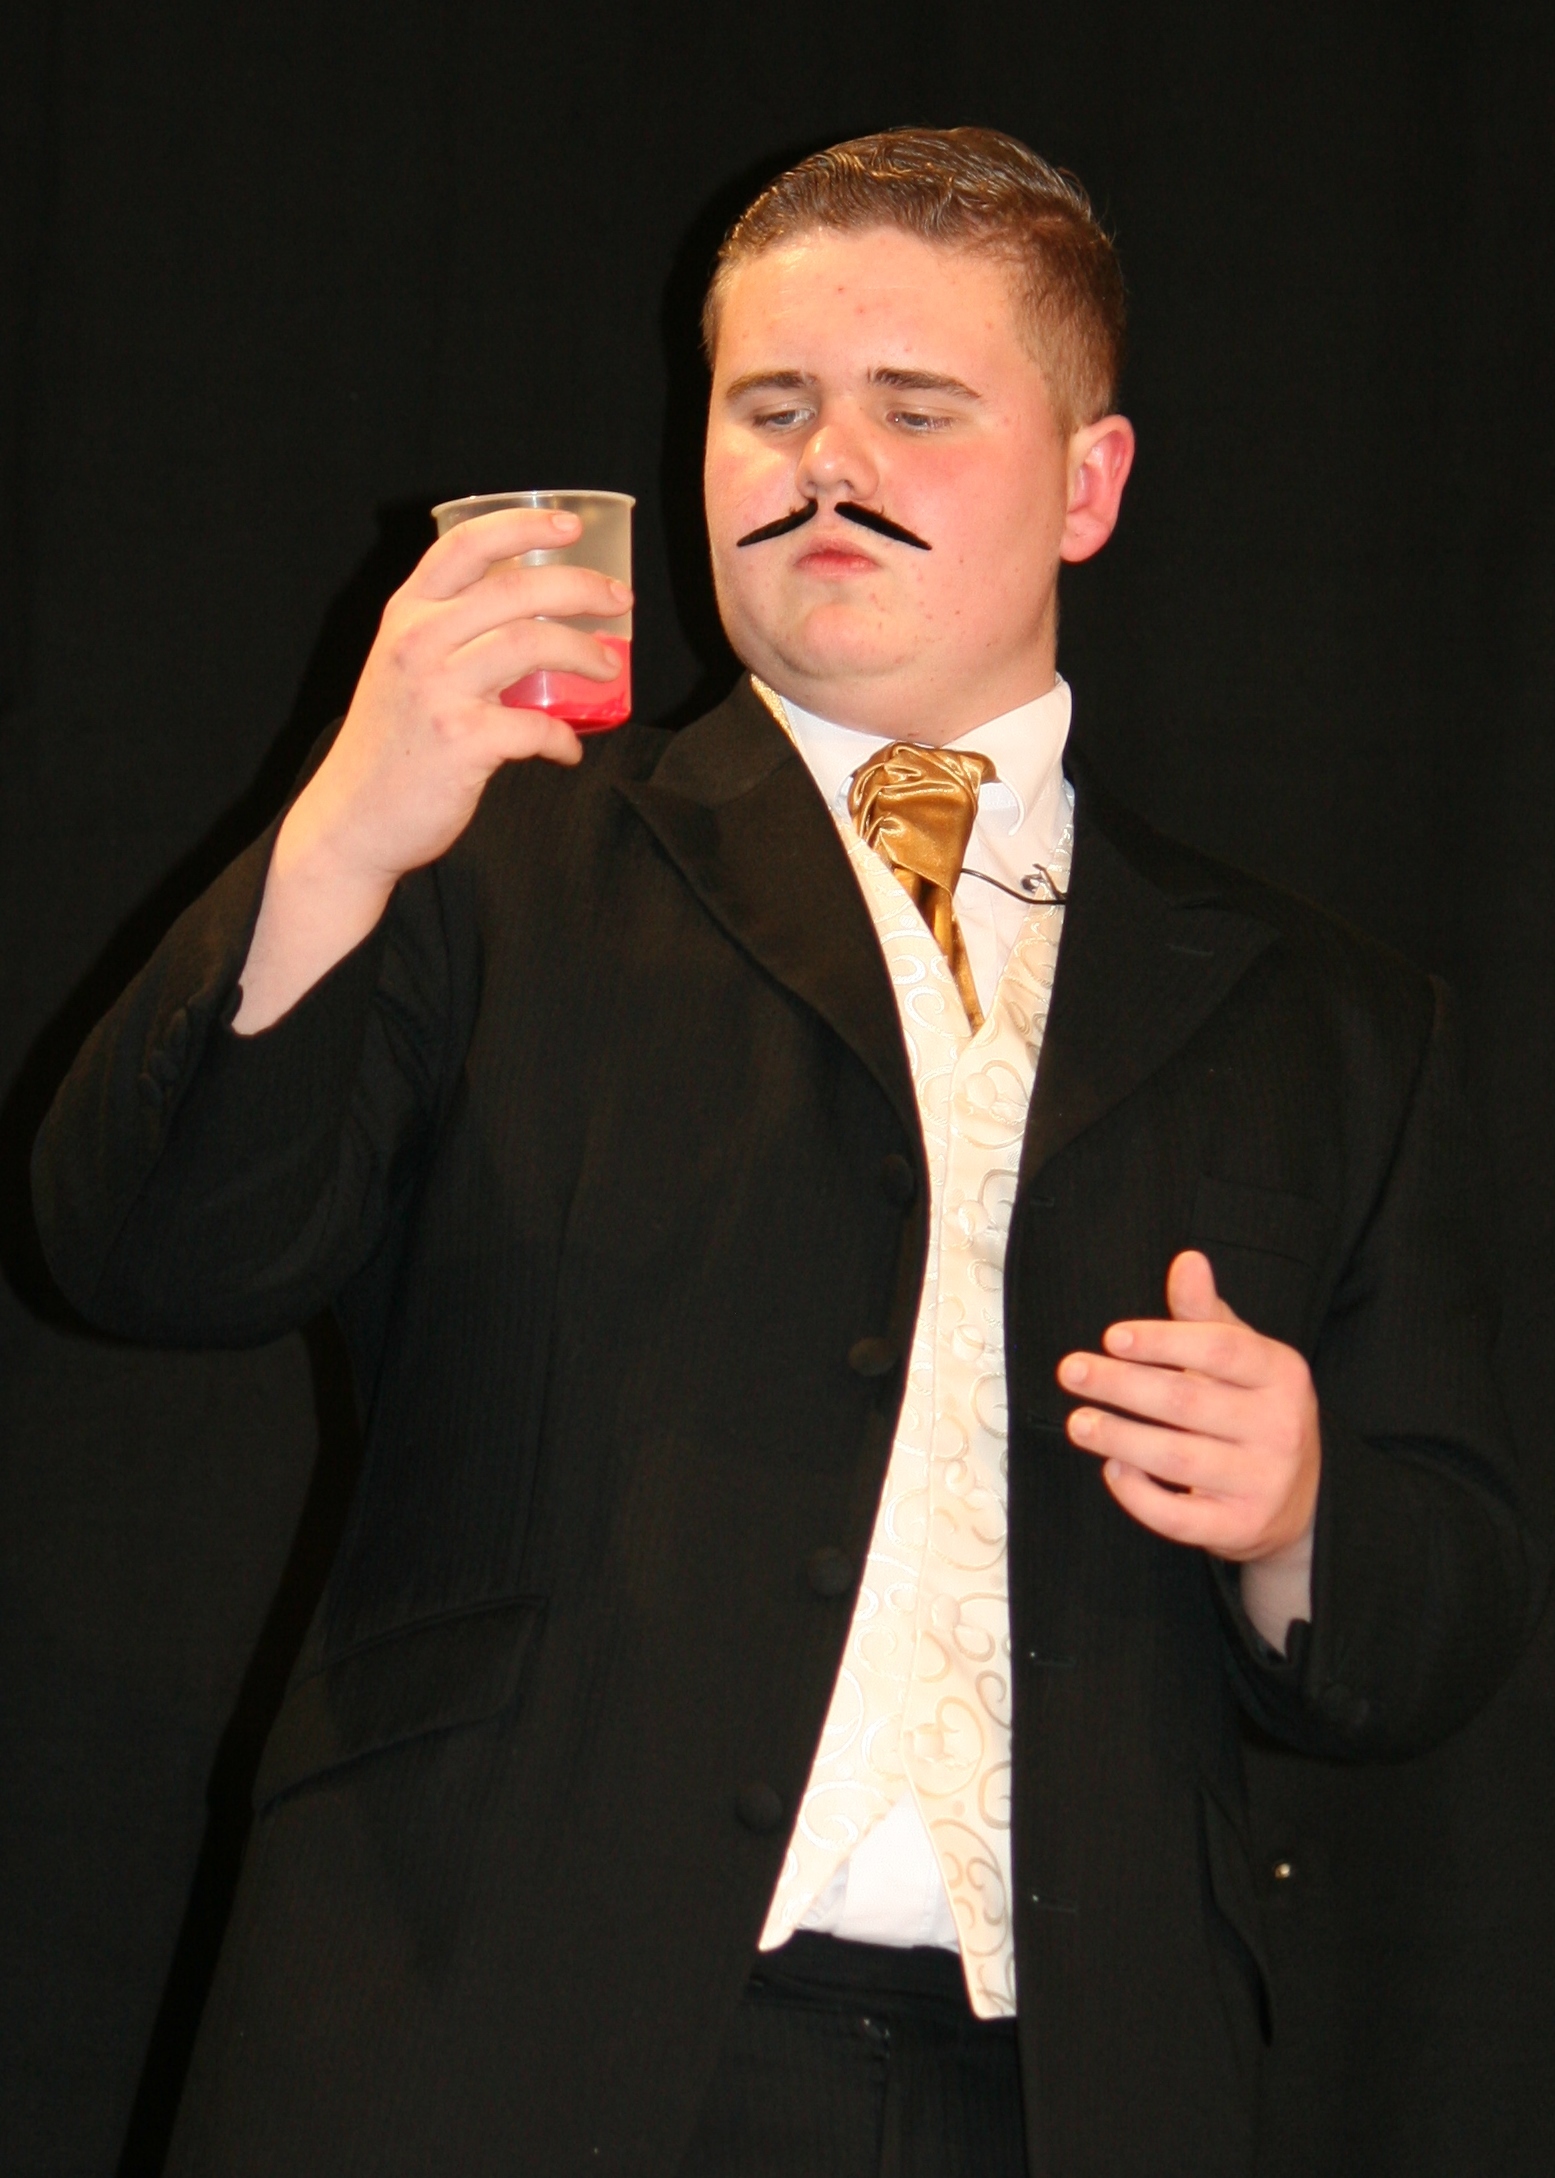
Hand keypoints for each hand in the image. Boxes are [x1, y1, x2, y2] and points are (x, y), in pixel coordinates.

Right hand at [235, 508, 630, 1029]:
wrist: (352, 818)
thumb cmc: (391, 743)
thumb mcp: (402, 667)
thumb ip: (447, 632)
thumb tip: (530, 613)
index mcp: (406, 613)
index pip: (465, 544)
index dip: (524, 525)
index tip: (571, 525)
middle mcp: (418, 641)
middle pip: (517, 589)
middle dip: (581, 586)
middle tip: (620, 599)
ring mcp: (438, 690)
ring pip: (532, 644)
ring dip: (585, 653)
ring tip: (609, 668)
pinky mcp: (460, 742)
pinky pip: (535, 726)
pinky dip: (563, 738)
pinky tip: (569, 749)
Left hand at [1057, 1251, 1319, 1564]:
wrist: (1302, 1501)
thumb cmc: (1257, 1411)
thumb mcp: (1245, 1358)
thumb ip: (1208, 1315)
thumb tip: (1187, 1261)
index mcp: (1282, 1375)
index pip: (1219, 1348)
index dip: (1161, 1340)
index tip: (1112, 1338)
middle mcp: (1280, 1427)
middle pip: (1186, 1399)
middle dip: (1120, 1384)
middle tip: (1072, 1371)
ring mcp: (1263, 1482)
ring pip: (1176, 1457)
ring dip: (1118, 1436)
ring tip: (1079, 1421)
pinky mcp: (1240, 1527)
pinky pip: (1178, 1516)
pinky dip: (1138, 1493)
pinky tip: (1113, 1468)